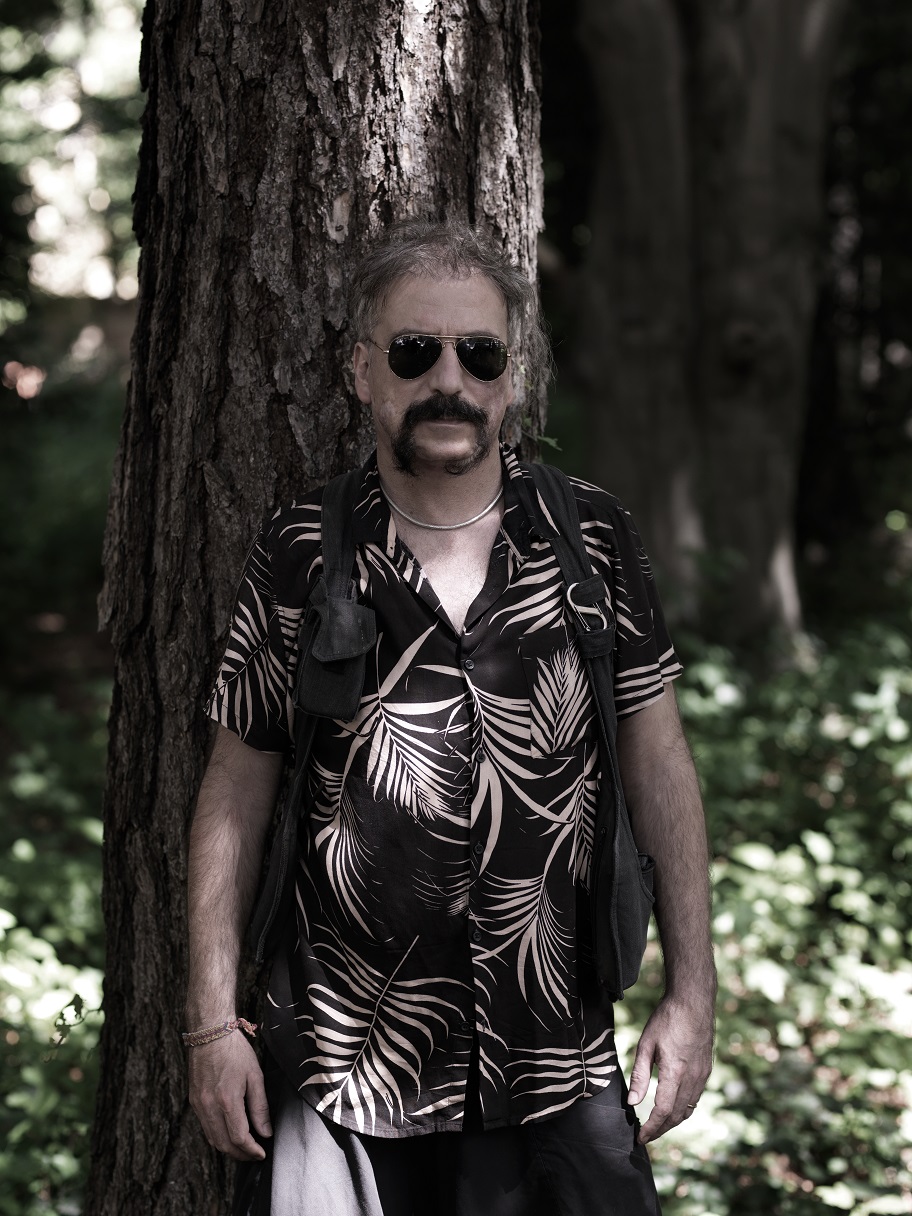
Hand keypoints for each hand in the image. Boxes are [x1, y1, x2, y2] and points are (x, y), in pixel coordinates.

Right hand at [188, 1032, 272, 1160]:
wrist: (210, 1033)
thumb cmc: (235, 1051)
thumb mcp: (254, 1076)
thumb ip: (260, 1107)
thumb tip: (266, 1132)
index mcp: (227, 1100)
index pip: (239, 1138)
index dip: (251, 1150)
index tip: (262, 1153)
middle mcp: (209, 1107)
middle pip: (223, 1144)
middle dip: (240, 1154)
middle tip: (255, 1155)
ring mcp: (198, 1105)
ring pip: (212, 1139)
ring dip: (228, 1148)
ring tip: (244, 1148)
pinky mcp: (194, 1101)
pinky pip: (205, 1127)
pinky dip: (218, 1136)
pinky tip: (229, 1133)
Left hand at [627, 995, 713, 1144]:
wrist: (693, 1002)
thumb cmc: (667, 1019)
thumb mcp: (646, 1044)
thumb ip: (639, 1074)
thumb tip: (632, 1102)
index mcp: (675, 1072)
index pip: (663, 1111)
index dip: (651, 1128)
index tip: (640, 1137)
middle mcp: (692, 1078)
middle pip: (676, 1116)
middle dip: (660, 1130)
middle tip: (646, 1136)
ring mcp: (703, 1076)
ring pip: (687, 1109)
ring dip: (672, 1122)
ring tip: (657, 1126)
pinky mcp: (707, 1071)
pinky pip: (695, 1099)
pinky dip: (682, 1109)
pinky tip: (672, 1108)